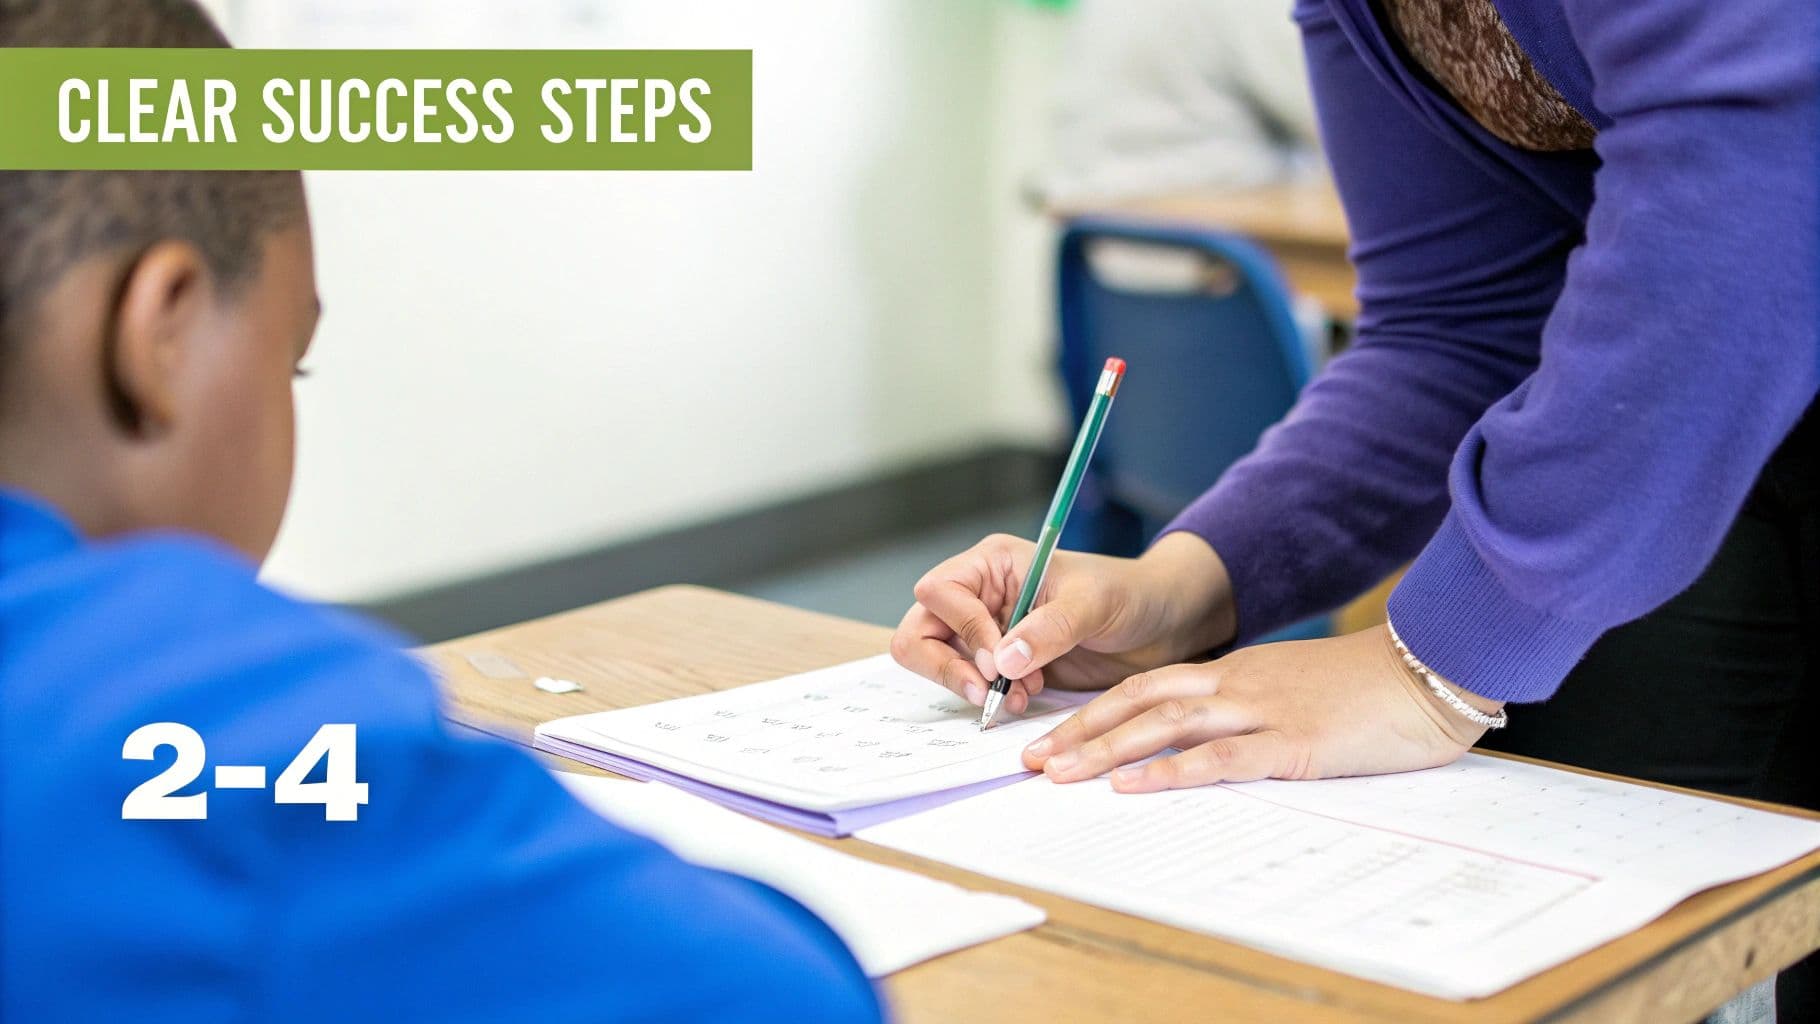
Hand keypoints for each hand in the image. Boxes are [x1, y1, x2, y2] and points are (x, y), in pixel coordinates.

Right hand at [890, 532, 1234, 712]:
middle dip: (946, 667)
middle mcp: (979, 595)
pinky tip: (1029, 697)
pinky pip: (970, 685)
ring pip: (939, 662)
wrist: (1159, 625)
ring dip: (970, 686)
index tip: (998, 660)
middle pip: (920, 631)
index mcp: (991, 564)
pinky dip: (991, 698)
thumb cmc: (1127, 595)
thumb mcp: (1091, 605)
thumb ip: (1047, 629)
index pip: (938, 594)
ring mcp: (986, 631)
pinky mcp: (1001, 664)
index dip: (963, 630)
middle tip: (986, 693)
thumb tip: (1000, 661)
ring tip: (1019, 696)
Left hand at [1022, 625, 1503, 789]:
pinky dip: (1169, 771)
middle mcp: (1237, 683)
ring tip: (1057, 772)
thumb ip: (1257, 711)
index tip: (1055, 736)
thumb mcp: (1301, 692)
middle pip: (1139, 702)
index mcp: (1238, 670)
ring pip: (1163, 725)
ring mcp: (1261, 709)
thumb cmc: (1373, 688)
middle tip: (1031, 759)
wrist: (1434, 671)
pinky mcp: (1291, 742)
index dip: (1097, 711)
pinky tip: (1131, 784)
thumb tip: (1218, 745)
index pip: (1149, 687)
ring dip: (1104, 749)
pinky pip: (1218, 757)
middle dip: (1079, 730)